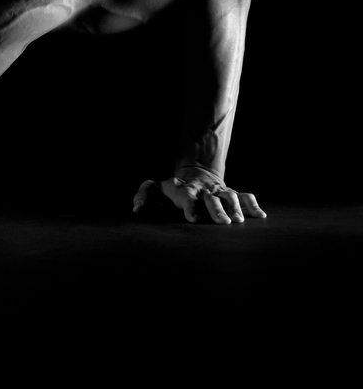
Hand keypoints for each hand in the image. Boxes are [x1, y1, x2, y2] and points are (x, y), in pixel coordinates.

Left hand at [132, 165, 265, 223]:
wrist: (196, 171)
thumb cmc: (172, 187)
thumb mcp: (156, 187)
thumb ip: (143, 195)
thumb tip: (136, 209)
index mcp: (185, 190)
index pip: (187, 197)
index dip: (190, 207)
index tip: (193, 219)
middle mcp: (205, 190)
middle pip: (212, 198)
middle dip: (217, 210)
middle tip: (223, 223)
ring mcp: (219, 191)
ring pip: (230, 196)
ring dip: (236, 208)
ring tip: (239, 221)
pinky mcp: (231, 193)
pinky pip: (245, 196)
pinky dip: (252, 205)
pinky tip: (259, 216)